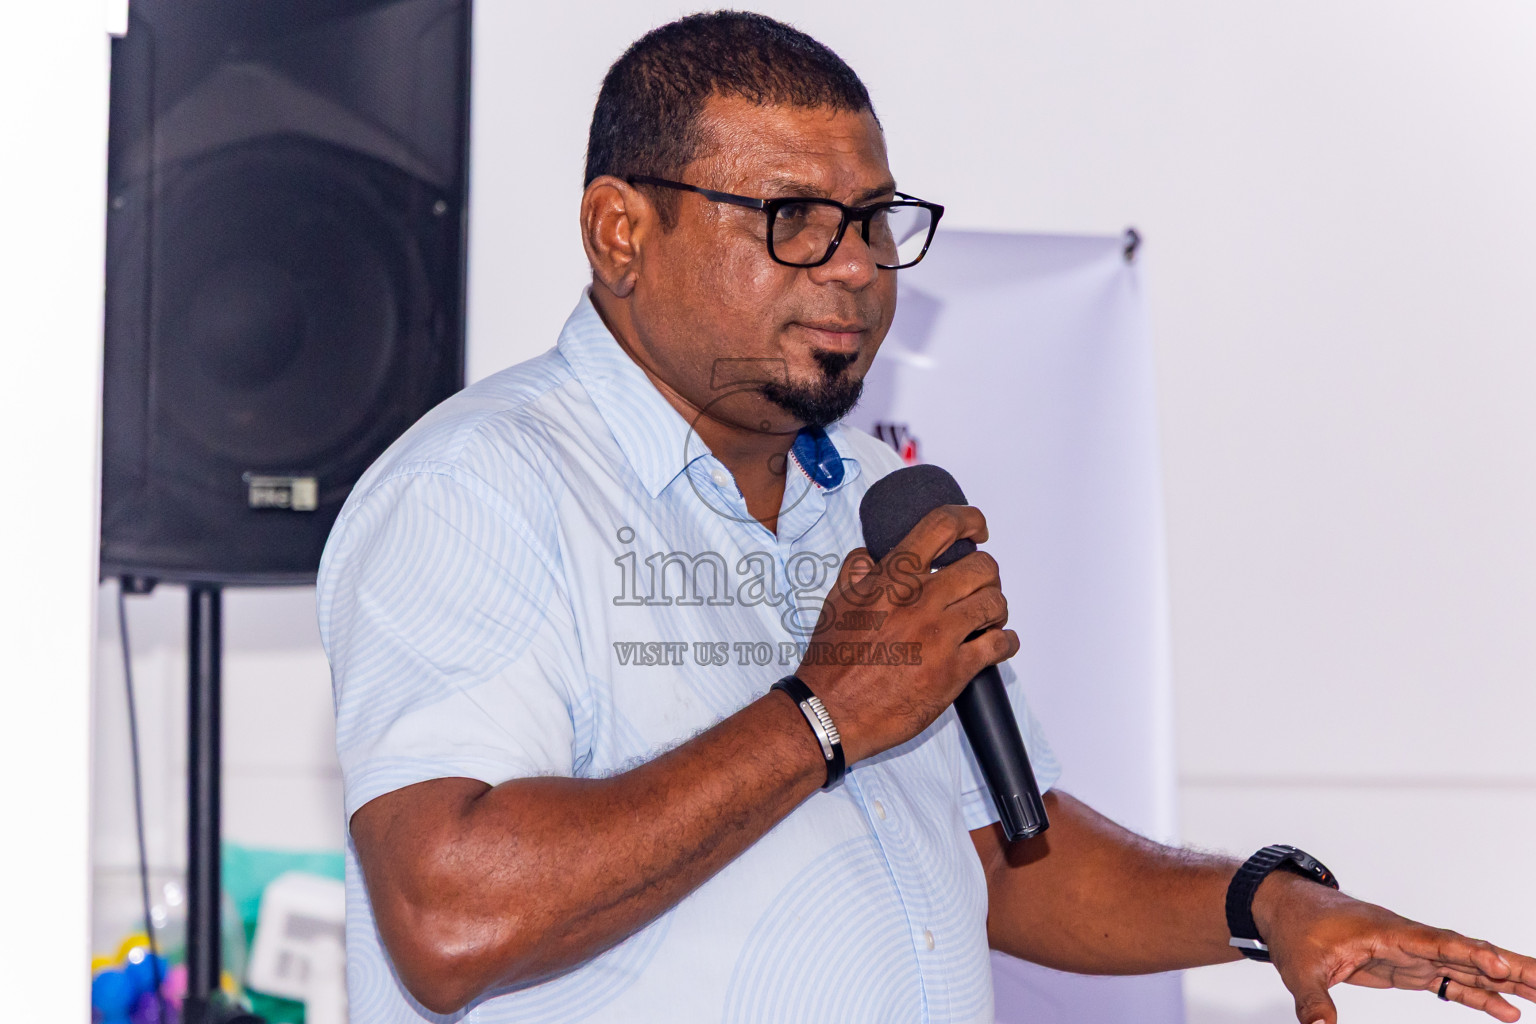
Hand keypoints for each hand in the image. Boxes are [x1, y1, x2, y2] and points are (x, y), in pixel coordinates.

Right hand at [796, 504, 1017, 763]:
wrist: (832, 711)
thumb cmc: (832, 662)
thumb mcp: (835, 603)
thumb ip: (857, 572)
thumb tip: (870, 555)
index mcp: (892, 579)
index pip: (941, 527)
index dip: (968, 520)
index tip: (976, 528)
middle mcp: (920, 601)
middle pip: (982, 567)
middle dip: (986, 575)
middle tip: (979, 586)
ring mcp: (941, 635)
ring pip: (995, 602)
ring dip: (996, 607)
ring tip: (987, 617)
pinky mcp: (955, 670)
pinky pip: (1000, 644)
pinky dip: (1006, 641)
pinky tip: (998, 643)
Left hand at [1256, 872, 1535, 1022]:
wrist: (1287, 910)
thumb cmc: (1295, 930)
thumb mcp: (1299, 968)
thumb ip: (1313, 1002)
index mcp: (1386, 932)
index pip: (1435, 942)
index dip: (1469, 953)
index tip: (1501, 965)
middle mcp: (1409, 940)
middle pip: (1468, 952)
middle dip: (1511, 966)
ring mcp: (1412, 953)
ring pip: (1468, 966)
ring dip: (1507, 981)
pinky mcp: (1409, 967)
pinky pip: (1452, 982)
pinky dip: (1481, 996)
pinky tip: (1510, 1012)